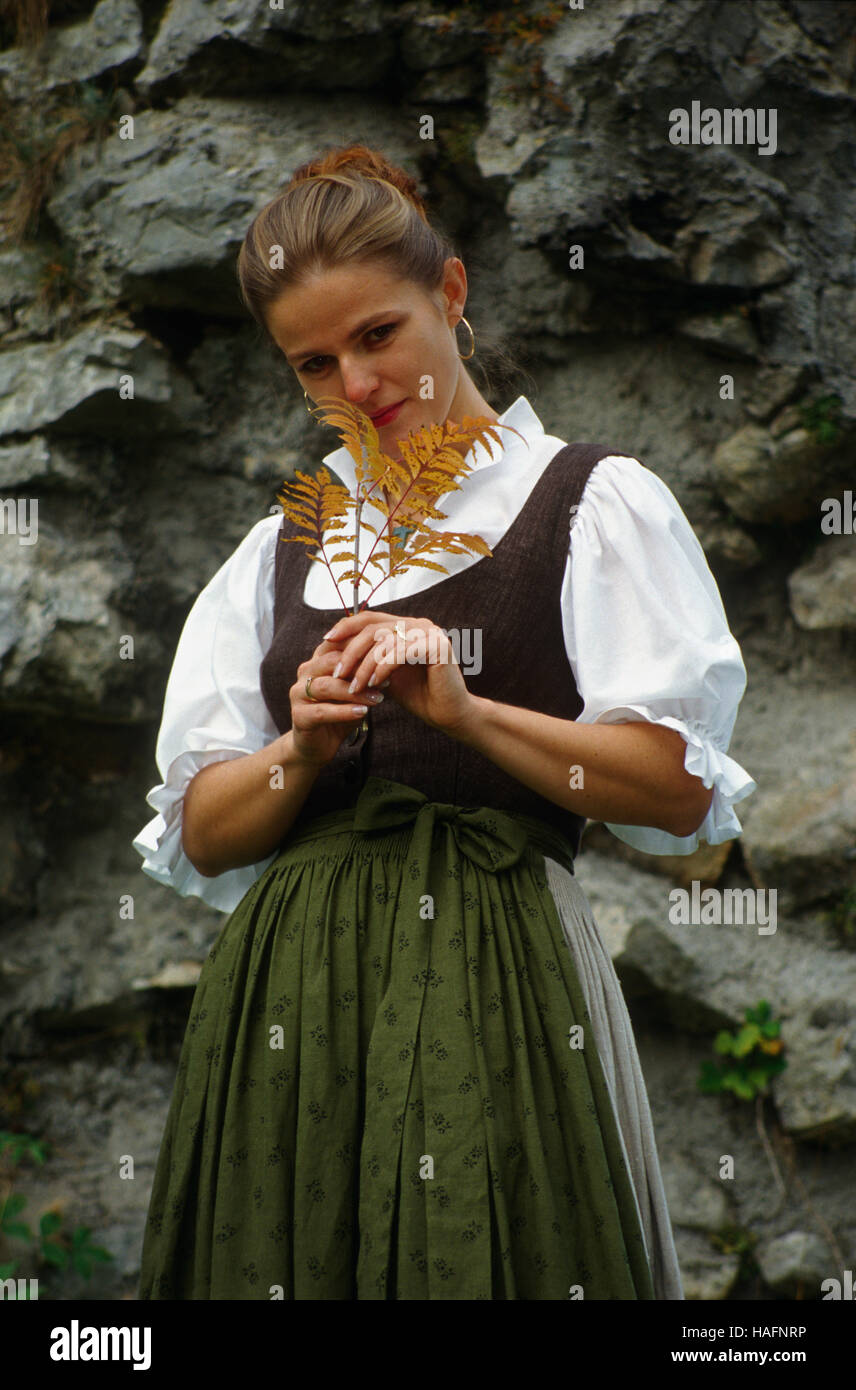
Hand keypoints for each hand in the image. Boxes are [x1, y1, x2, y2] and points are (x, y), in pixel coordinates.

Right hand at [289, 635, 386, 766]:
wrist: (319, 746)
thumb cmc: (340, 713)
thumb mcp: (355, 691)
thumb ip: (366, 676)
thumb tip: (392, 660)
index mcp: (317, 661)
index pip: (338, 644)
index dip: (363, 648)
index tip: (388, 655)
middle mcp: (304, 672)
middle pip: (332, 661)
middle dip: (361, 668)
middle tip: (386, 677)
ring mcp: (298, 694)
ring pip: (327, 686)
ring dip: (355, 692)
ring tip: (378, 698)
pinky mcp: (298, 716)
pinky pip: (322, 711)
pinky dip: (344, 711)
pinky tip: (363, 712)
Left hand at [321, 610, 477, 738]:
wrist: (448, 714)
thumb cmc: (418, 695)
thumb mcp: (385, 673)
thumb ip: (369, 658)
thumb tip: (335, 649)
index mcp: (408, 626)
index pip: (371, 618)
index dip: (346, 626)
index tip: (326, 640)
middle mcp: (420, 624)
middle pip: (374, 628)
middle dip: (351, 651)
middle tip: (338, 673)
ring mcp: (430, 632)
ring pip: (385, 642)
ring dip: (365, 666)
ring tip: (355, 686)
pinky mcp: (438, 646)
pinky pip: (401, 652)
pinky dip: (384, 668)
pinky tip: (375, 684)